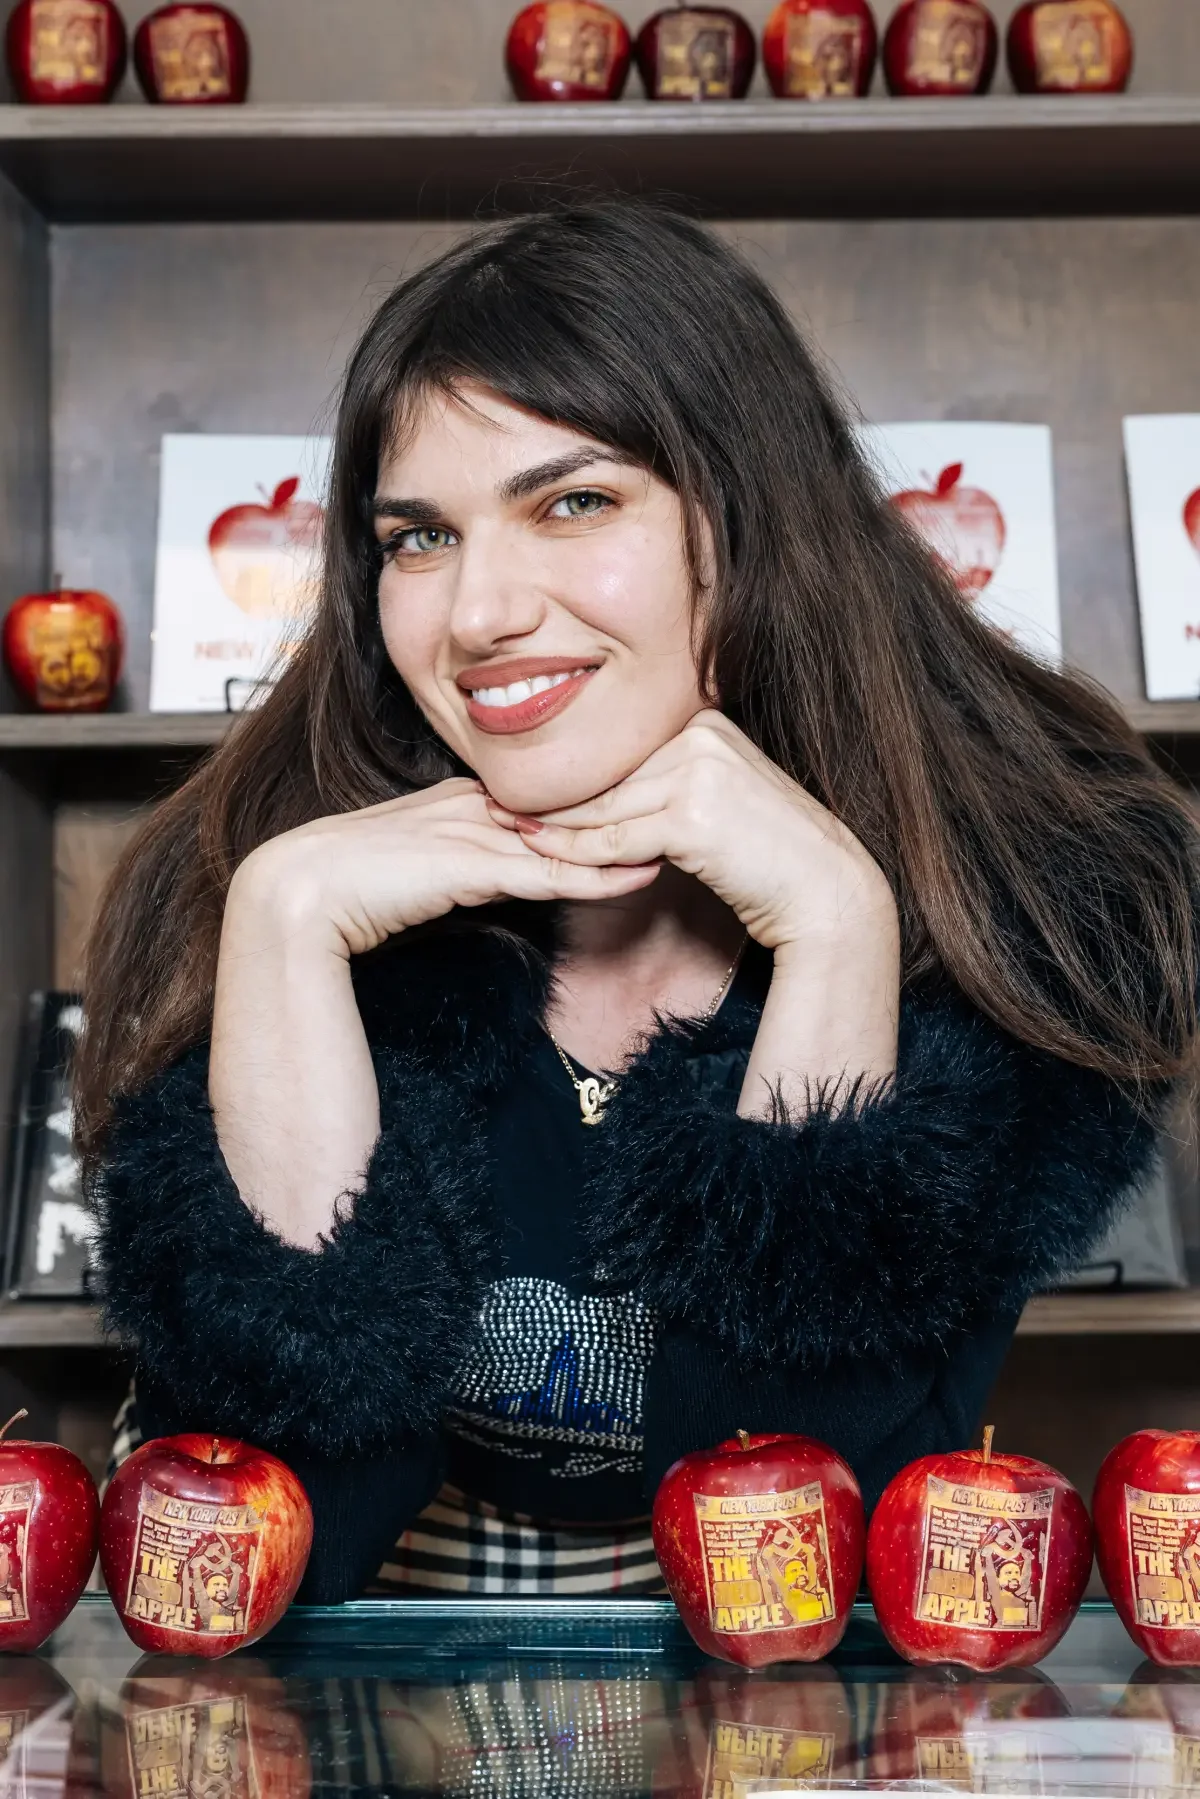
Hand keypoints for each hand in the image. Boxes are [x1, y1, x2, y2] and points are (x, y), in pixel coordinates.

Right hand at [230, 777, 659, 958]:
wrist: (295, 898)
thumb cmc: (344, 893)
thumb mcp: (415, 876)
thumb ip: (457, 874)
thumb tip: (493, 885)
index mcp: (457, 802)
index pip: (545, 800)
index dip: (601, 800)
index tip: (652, 799)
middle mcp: (471, 807)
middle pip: (567, 808)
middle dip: (631, 806)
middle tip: (693, 805)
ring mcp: (471, 833)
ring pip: (567, 838)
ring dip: (628, 840)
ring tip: (688, 838)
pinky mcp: (468, 867)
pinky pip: (547, 871)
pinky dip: (597, 874)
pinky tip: (640, 874)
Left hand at [486, 711, 895, 954]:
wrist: (827, 891)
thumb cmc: (774, 856)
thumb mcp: (721, 801)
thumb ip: (672, 783)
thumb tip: (613, 793)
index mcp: (706, 721)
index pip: (621, 751)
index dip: (574, 772)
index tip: (523, 784)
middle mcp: (700, 736)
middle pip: (608, 773)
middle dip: (552, 795)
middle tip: (494, 805)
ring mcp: (697, 772)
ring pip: (604, 807)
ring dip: (553, 827)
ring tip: (507, 831)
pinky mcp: (692, 817)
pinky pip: (616, 839)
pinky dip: (579, 854)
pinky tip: (546, 859)